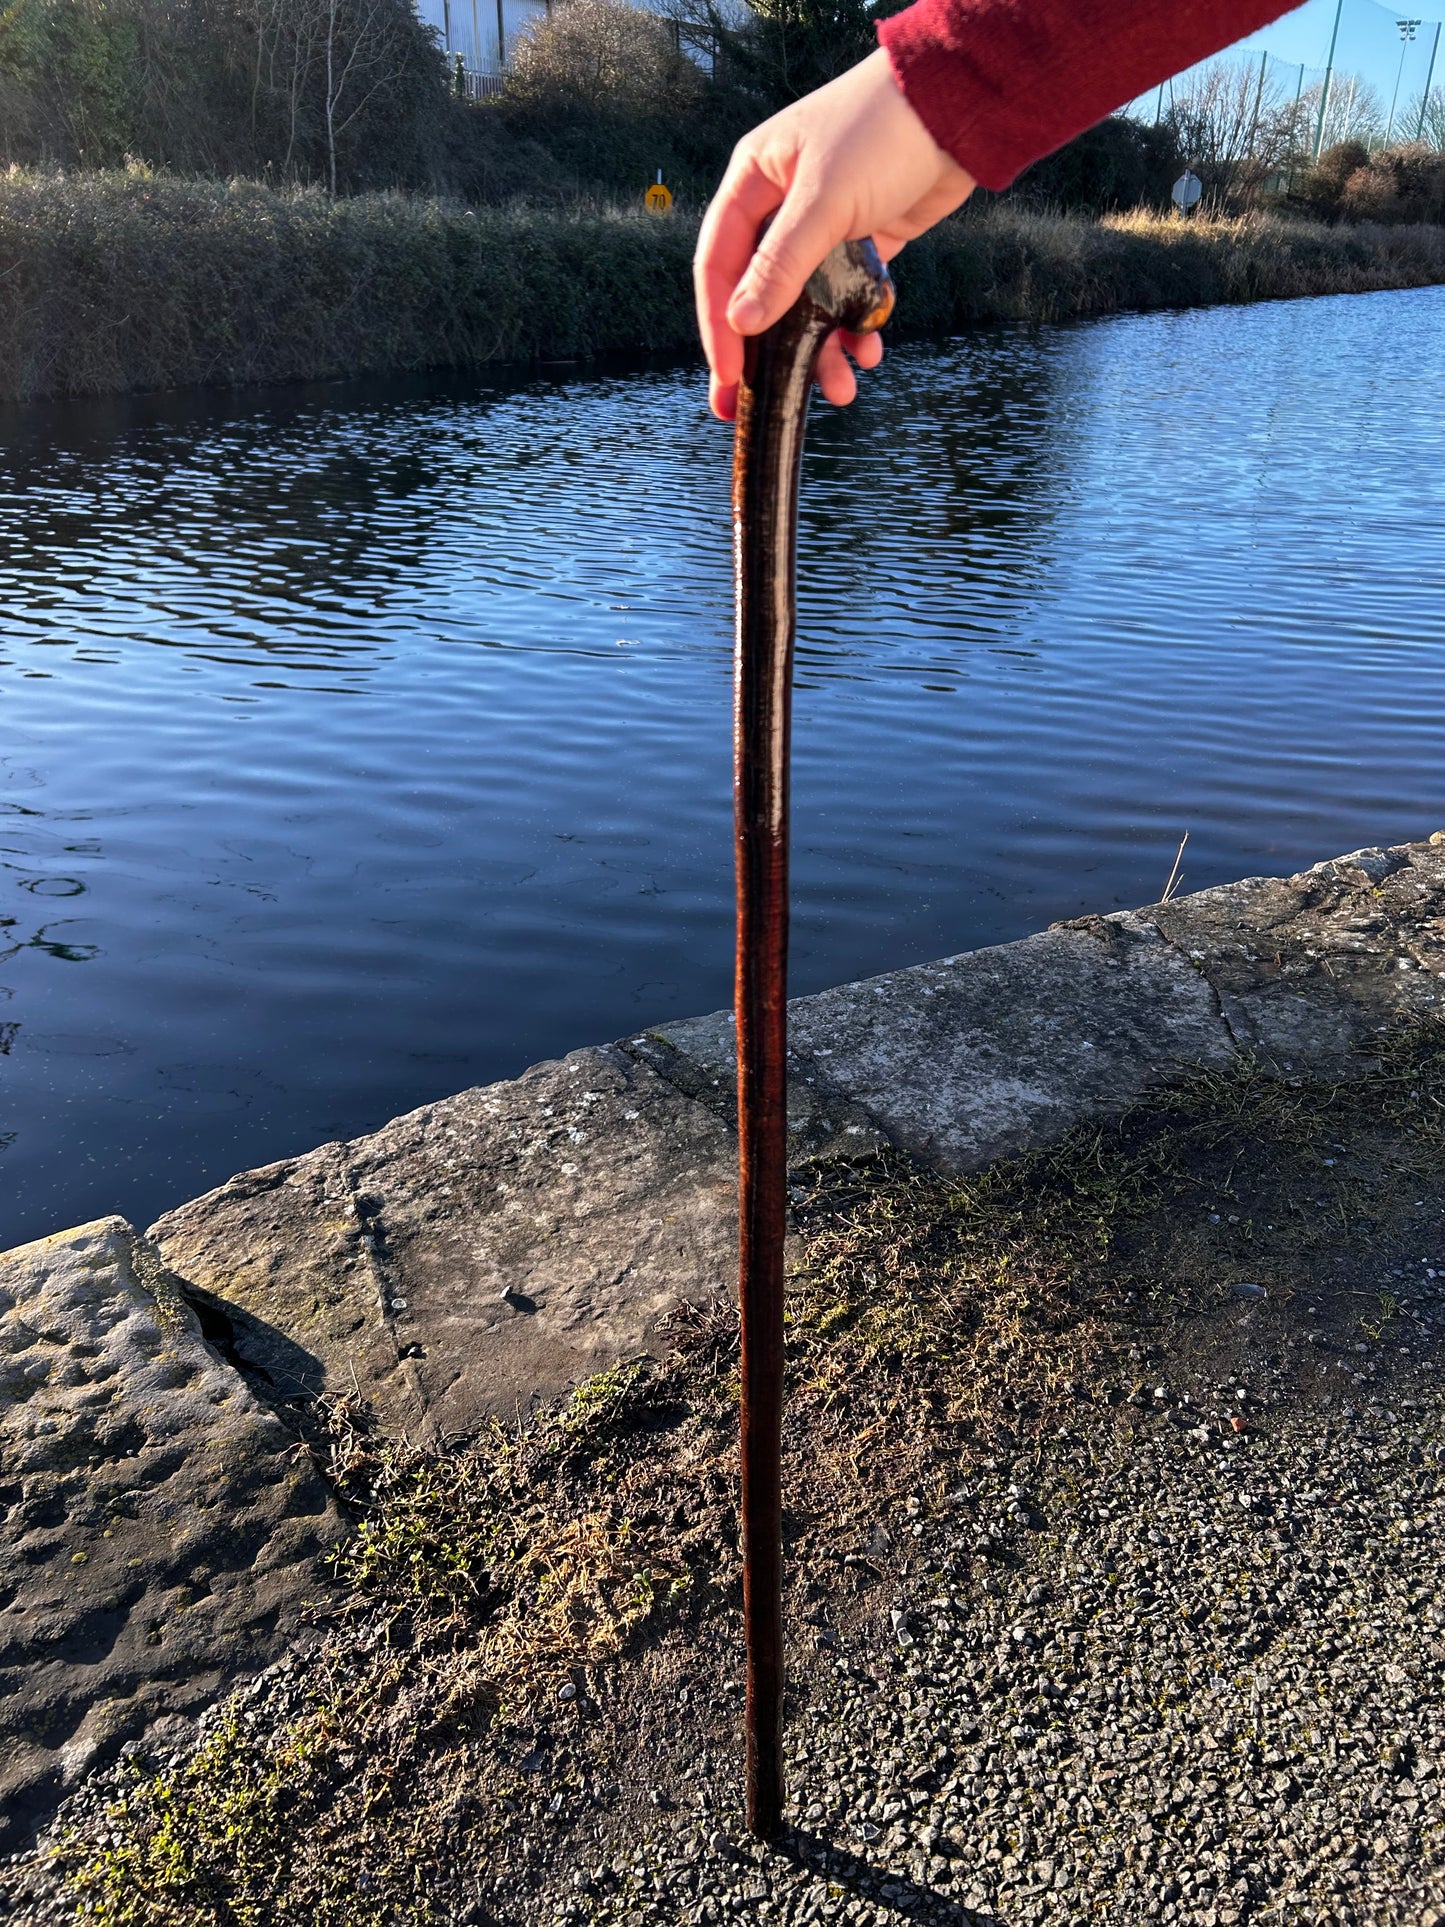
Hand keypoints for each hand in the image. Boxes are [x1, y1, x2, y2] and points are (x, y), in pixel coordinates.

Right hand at [693, 47, 975, 420]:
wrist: (959, 108)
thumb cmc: (882, 130)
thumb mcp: (824, 200)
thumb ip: (782, 264)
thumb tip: (742, 321)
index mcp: (753, 182)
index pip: (719, 264)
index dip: (718, 324)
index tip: (729, 375)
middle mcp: (781, 208)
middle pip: (758, 294)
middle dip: (764, 353)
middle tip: (754, 403)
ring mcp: (823, 230)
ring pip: (808, 306)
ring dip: (821, 351)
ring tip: (841, 389)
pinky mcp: (863, 245)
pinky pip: (848, 301)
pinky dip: (856, 329)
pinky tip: (870, 352)